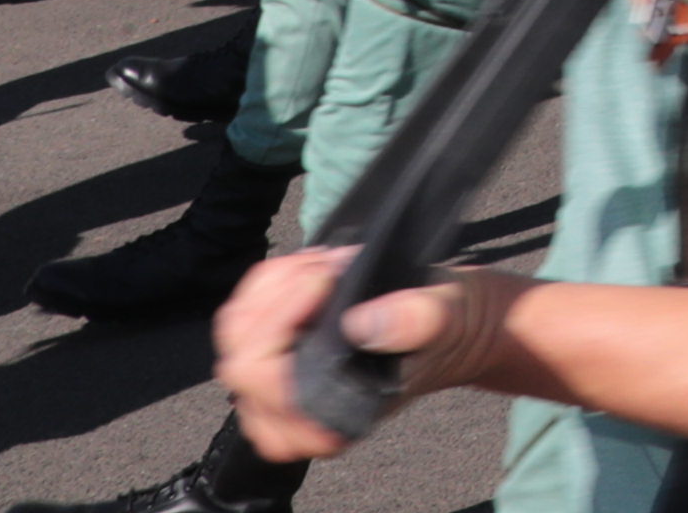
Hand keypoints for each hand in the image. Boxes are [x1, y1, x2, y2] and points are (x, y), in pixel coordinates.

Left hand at [217, 246, 530, 460]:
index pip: (265, 379)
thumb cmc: (447, 331)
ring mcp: (272, 395)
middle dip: (282, 295)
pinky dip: (268, 283)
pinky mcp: (267, 367)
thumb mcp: (445, 319)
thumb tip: (360, 324)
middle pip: (242, 354)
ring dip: (276, 284)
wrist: (450, 328)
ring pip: (236, 331)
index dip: (283, 320)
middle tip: (333, 265)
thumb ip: (415, 323)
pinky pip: (240, 319)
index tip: (327, 279)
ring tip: (328, 263)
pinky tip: (310, 270)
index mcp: (329, 424)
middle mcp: (291, 420)